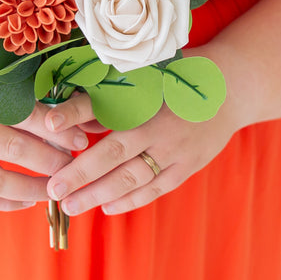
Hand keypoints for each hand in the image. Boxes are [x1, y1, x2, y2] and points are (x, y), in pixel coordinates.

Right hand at [0, 90, 98, 211]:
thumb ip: (23, 97)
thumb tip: (71, 121)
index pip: (22, 114)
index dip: (54, 129)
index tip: (80, 140)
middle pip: (11, 149)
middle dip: (48, 161)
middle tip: (72, 166)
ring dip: (32, 188)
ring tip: (55, 189)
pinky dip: (7, 202)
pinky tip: (29, 199)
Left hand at [40, 51, 246, 216]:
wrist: (233, 87)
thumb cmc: (182, 73)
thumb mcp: (149, 71)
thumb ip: (113, 92)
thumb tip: (73, 104)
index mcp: (149, 98)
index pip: (104, 108)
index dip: (74, 114)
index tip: (48, 123)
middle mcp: (161, 127)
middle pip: (113, 155)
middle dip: (80, 174)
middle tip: (52, 189)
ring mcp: (176, 151)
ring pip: (132, 179)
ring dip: (99, 195)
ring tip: (70, 205)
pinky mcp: (188, 166)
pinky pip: (155, 188)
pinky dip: (130, 200)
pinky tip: (106, 208)